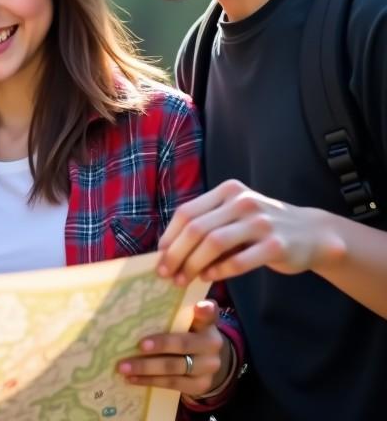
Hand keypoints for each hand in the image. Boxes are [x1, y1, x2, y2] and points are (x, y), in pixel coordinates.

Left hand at [116, 300, 229, 396]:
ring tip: (124, 367)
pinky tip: (132, 378)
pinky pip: (172, 384)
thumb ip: (175, 310)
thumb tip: (141, 300)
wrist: (204, 361)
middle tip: (138, 345)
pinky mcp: (200, 386)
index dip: (204, 311)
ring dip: (146, 367)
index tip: (198, 307)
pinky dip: (150, 381)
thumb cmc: (186, 333)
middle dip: (161, 345)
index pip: (209, 313)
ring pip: (174, 368)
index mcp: (207, 323)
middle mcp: (213, 344)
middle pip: (184, 344)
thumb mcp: (185, 320)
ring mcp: (208, 367)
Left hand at [155, 179, 344, 284]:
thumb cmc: (262, 227)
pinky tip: (209, 278)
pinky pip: (239, 260)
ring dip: (193, 264)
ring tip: (183, 280)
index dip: (170, 236)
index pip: (187, 212)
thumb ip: (208, 225)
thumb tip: (169, 251)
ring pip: (213, 243)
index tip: (159, 256)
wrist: (313, 234)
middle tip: (166, 274)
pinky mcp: (276, 245)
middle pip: (196, 228)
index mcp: (228, 191)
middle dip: (176, 253)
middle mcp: (242, 202)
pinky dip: (219, 271)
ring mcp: (261, 222)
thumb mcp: (235, 215)